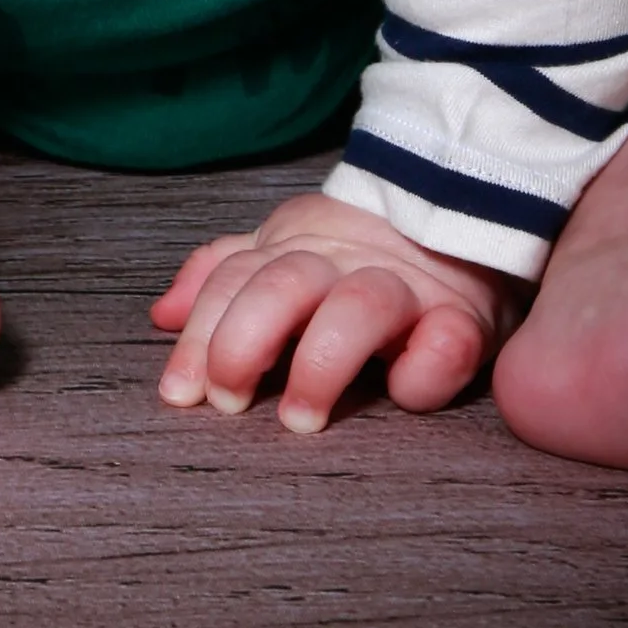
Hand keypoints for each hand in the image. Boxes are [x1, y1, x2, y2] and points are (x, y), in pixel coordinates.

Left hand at [150, 191, 521, 431]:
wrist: (460, 209)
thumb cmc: (357, 254)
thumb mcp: (282, 251)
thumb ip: (223, 277)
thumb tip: (162, 315)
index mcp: (294, 248)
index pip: (232, 281)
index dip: (199, 337)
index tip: (180, 393)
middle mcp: (344, 263)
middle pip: (282, 286)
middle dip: (243, 343)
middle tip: (230, 402)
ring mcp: (406, 288)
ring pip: (357, 308)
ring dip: (320, 364)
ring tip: (300, 418)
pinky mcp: (464, 319)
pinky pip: (446, 343)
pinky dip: (422, 371)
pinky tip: (400, 395)